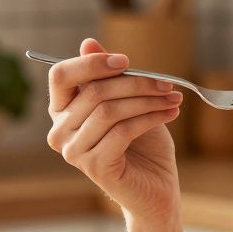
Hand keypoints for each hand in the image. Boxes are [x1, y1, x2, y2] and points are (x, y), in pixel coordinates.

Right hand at [46, 38, 182, 218]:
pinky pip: (121, 131)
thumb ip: (107, 77)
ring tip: (172, 98)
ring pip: (108, 110)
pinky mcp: (94, 167)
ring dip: (146, 100)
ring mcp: (73, 152)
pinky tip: (170, 113)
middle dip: (135, 83)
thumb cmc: (142, 145)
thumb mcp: (127, 103)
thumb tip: (88, 43)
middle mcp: (60, 132)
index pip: (61, 76)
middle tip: (166, 82)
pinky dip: (149, 118)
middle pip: (93, 91)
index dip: (92, 63)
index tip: (126, 61)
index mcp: (62, 111)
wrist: (155, 189)